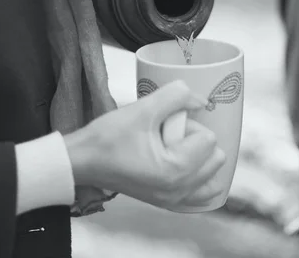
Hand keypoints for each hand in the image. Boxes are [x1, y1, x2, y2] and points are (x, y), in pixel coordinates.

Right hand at [64, 80, 226, 209]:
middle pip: (215, 157)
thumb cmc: (108, 138)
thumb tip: (203, 101)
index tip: (164, 125)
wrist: (82, 161)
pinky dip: (199, 178)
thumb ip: (177, 96)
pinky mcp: (167, 202)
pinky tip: (183, 164)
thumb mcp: (143, 109)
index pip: (208, 138)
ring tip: (175, 150)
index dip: (188, 124)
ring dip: (200, 159)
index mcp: (175, 171)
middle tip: (168, 136)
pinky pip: (201, 194)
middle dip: (195, 141)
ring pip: (213, 176)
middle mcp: (179, 191)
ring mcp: (174, 200)